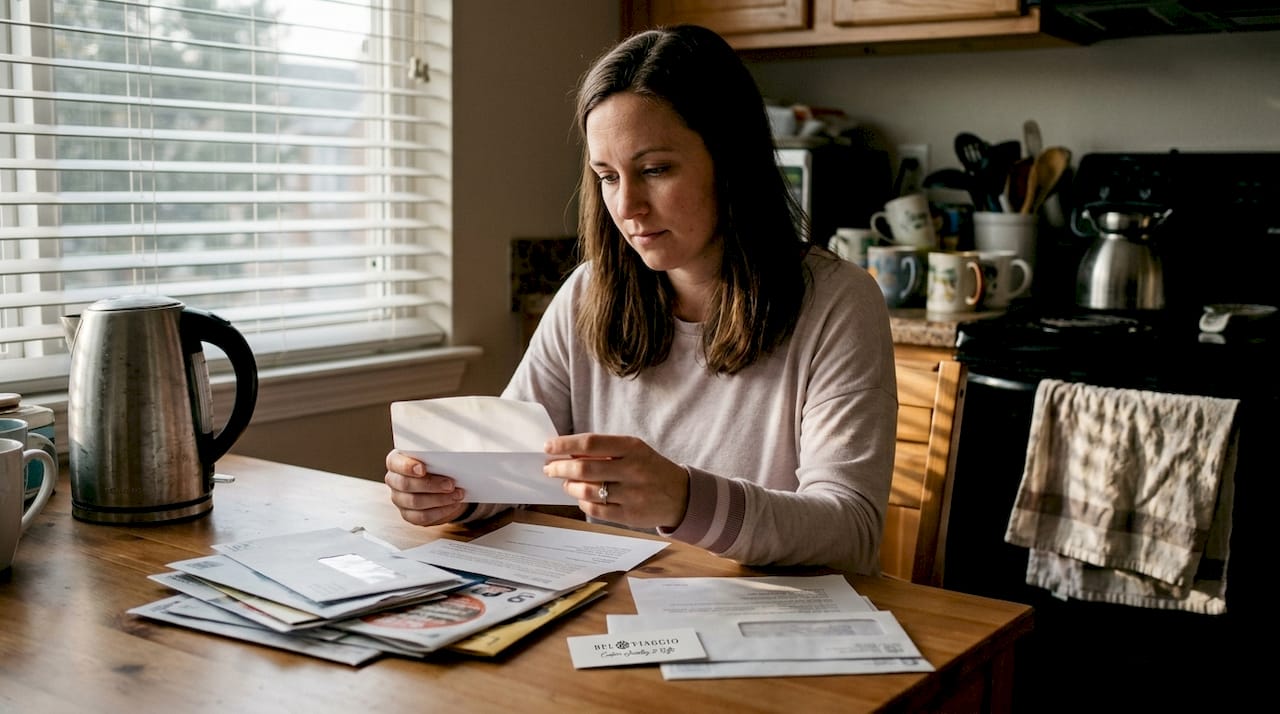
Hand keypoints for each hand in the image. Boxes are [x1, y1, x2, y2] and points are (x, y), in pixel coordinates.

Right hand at [385, 449, 468, 525]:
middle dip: (431, 485)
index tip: (423, 469)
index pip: (395, 463)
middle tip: (450, 484)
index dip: (407, 467)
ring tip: (457, 495)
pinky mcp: (409, 515)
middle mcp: (394, 480)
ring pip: (415, 502)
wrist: (439, 484)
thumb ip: (438, 452)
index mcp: (396, 462)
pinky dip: (440, 511)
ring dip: (439, 499)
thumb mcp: (436, 456)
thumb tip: (457, 448)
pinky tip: (453, 505)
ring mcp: (399, 499)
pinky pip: (422, 517)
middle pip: (405, 484)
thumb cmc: (435, 465)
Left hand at [543, 433, 689, 529]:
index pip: (590, 443)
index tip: (548, 447)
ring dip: (570, 487)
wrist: (681, 494)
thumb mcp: (634, 451)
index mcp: (632, 447)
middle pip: (584, 469)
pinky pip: (596, 510)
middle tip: (550, 468)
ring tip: (567, 484)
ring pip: (587, 491)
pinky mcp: (630, 515)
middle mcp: (632, 469)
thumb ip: (604, 450)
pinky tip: (582, 497)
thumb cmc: (650, 468)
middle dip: (560, 468)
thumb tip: (568, 453)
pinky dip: (583, 503)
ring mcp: (632, 494)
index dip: (565, 445)